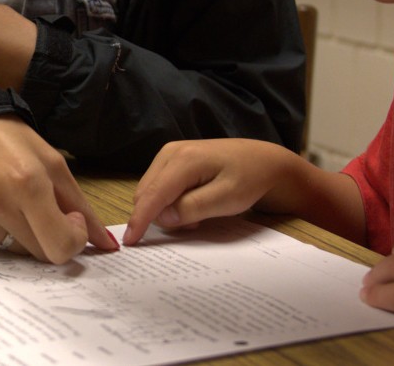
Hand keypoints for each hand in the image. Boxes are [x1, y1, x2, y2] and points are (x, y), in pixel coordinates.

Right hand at [0, 117, 117, 263]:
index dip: (72, 239)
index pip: (60, 246)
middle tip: (36, 208)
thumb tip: (107, 246)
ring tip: (4, 198)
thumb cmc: (11, 142)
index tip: (69, 220)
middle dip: (46, 236)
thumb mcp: (54, 164)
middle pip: (38, 253)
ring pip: (11, 251)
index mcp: (27, 183)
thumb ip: (82, 208)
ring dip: (17, 233)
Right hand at [124, 139, 308, 245]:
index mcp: (184, 159)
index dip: (139, 220)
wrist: (264, 161)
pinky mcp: (173, 158)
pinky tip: (192, 205)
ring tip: (197, 215)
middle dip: (158, 215)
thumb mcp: (226, 199)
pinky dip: (169, 201)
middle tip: (193, 225)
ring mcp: (170, 152)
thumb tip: (162, 218)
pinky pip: (159, 185)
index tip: (129, 242)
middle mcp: (171, 151)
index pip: (153, 194)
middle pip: (146, 192)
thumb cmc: (249, 180)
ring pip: (150, 190)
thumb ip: (192, 208)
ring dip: (165, 209)